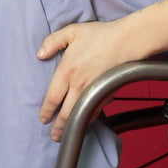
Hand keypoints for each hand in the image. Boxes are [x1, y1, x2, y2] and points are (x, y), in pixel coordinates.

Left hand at [37, 19, 134, 140]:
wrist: (127, 41)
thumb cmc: (100, 35)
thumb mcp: (72, 31)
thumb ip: (52, 41)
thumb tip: (39, 55)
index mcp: (67, 70)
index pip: (52, 97)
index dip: (46, 111)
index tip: (43, 119)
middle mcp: (79, 84)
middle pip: (65, 113)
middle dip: (57, 127)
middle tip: (53, 136)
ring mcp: (93, 91)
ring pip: (79, 115)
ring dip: (71, 127)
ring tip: (65, 135)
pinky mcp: (106, 93)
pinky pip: (94, 111)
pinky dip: (87, 120)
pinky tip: (84, 122)